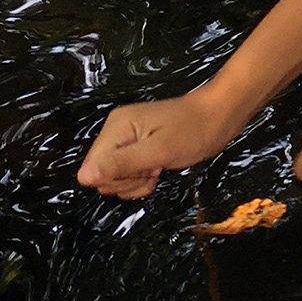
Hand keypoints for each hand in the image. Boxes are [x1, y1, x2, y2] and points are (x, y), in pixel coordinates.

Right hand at [77, 91, 241, 198]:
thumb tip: (83, 177)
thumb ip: (120, 164)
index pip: (92, 167)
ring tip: (158, 165)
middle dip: (128, 180)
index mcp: (116, 127)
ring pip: (114, 179)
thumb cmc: (195, 129)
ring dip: (137, 182)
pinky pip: (127, 176)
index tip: (142, 168)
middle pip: (102, 175)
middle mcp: (117, 132)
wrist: (218, 118)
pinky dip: (142, 180)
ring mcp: (126, 142)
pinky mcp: (137, 150)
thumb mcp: (158, 150)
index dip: (117, 176)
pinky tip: (158, 168)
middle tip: (153, 166)